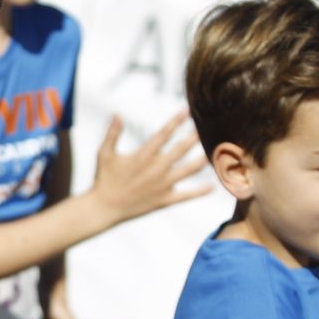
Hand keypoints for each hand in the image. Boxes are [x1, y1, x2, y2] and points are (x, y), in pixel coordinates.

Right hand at [86, 111, 209, 228]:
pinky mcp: (164, 200)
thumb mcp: (104, 153)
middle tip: (208, 126)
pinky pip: (186, 195)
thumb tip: (118, 114)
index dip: (176, 121)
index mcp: (143, 156)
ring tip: (214, 151)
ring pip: (189, 170)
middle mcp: (156, 169)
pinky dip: (199, 191)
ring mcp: (162, 185)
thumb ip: (113, 133)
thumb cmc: (103, 179)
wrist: (104, 208)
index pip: (164, 134)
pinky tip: (212, 186)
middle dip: (195, 136)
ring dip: (203, 159)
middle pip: (182, 149)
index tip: (188, 110)